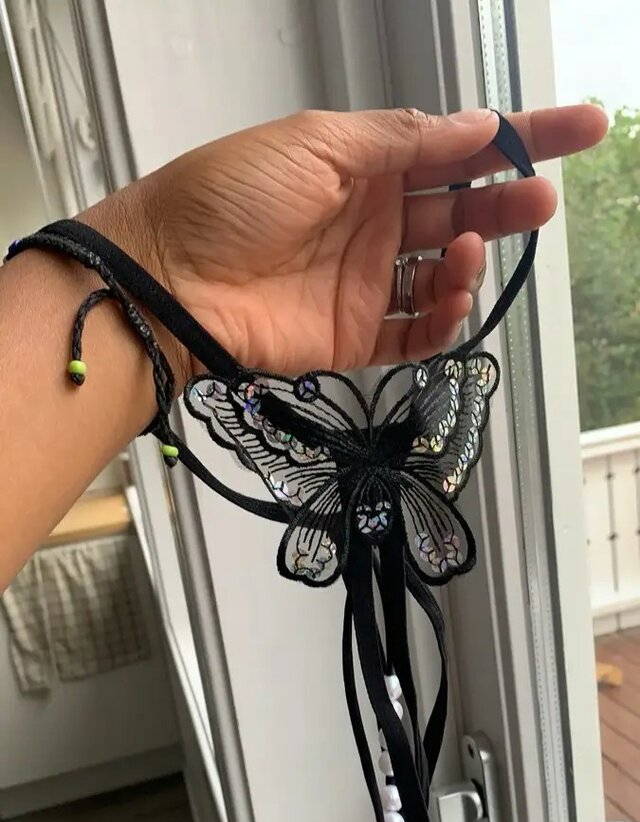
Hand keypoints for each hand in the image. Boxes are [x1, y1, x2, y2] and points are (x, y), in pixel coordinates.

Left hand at [94, 105, 607, 377]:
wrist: (167, 279)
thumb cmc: (225, 197)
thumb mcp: (315, 144)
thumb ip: (400, 140)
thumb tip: (474, 125)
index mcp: (362, 163)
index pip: (454, 147)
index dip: (517, 138)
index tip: (577, 130)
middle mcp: (369, 219)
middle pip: (459, 208)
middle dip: (506, 201)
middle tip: (541, 200)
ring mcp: (363, 279)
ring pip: (443, 271)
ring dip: (469, 258)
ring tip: (466, 245)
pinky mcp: (353, 335)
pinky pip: (417, 330)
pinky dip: (444, 315)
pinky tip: (448, 290)